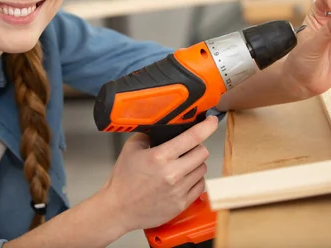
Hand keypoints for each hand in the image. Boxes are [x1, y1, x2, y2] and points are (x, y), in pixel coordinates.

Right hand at [100, 116, 218, 232]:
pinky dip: (195, 179)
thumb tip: (164, 127)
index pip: (192, 137)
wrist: (119, 209)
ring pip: (203, 169)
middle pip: (202, 152)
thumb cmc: (123, 180)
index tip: (212, 121)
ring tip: (182, 165)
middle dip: (196, 147)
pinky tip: (183, 179)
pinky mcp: (182, 204)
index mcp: (159, 157)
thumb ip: (149, 135)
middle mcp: (172, 174)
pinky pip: (200, 186)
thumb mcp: (131, 149)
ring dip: (196, 164)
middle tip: (187, 148)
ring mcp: (178, 191)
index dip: (206, 126)